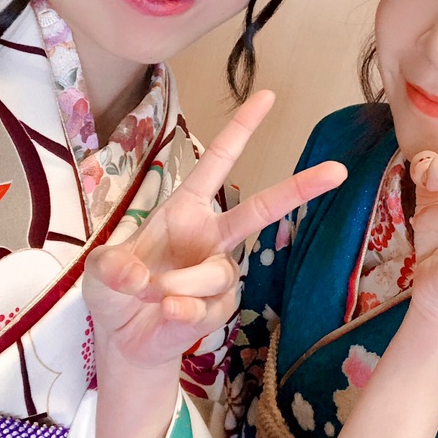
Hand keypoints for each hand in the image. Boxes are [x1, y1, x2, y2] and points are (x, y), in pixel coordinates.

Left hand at [83, 91, 346, 368]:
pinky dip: (182, 312)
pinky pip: (208, 307)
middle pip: (261, 209)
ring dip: (180, 285)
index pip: (217, 163)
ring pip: (216, 272)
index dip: (241, 130)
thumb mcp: (99, 271)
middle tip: (338, 170)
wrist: (124, 340)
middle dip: (300, 189)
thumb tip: (142, 275)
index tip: (267, 96)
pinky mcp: (223, 307)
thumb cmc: (115, 292)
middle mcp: (211, 236)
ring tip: (154, 295)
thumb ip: (112, 265)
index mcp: (186, 209)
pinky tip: (167, 314)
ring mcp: (221, 272)